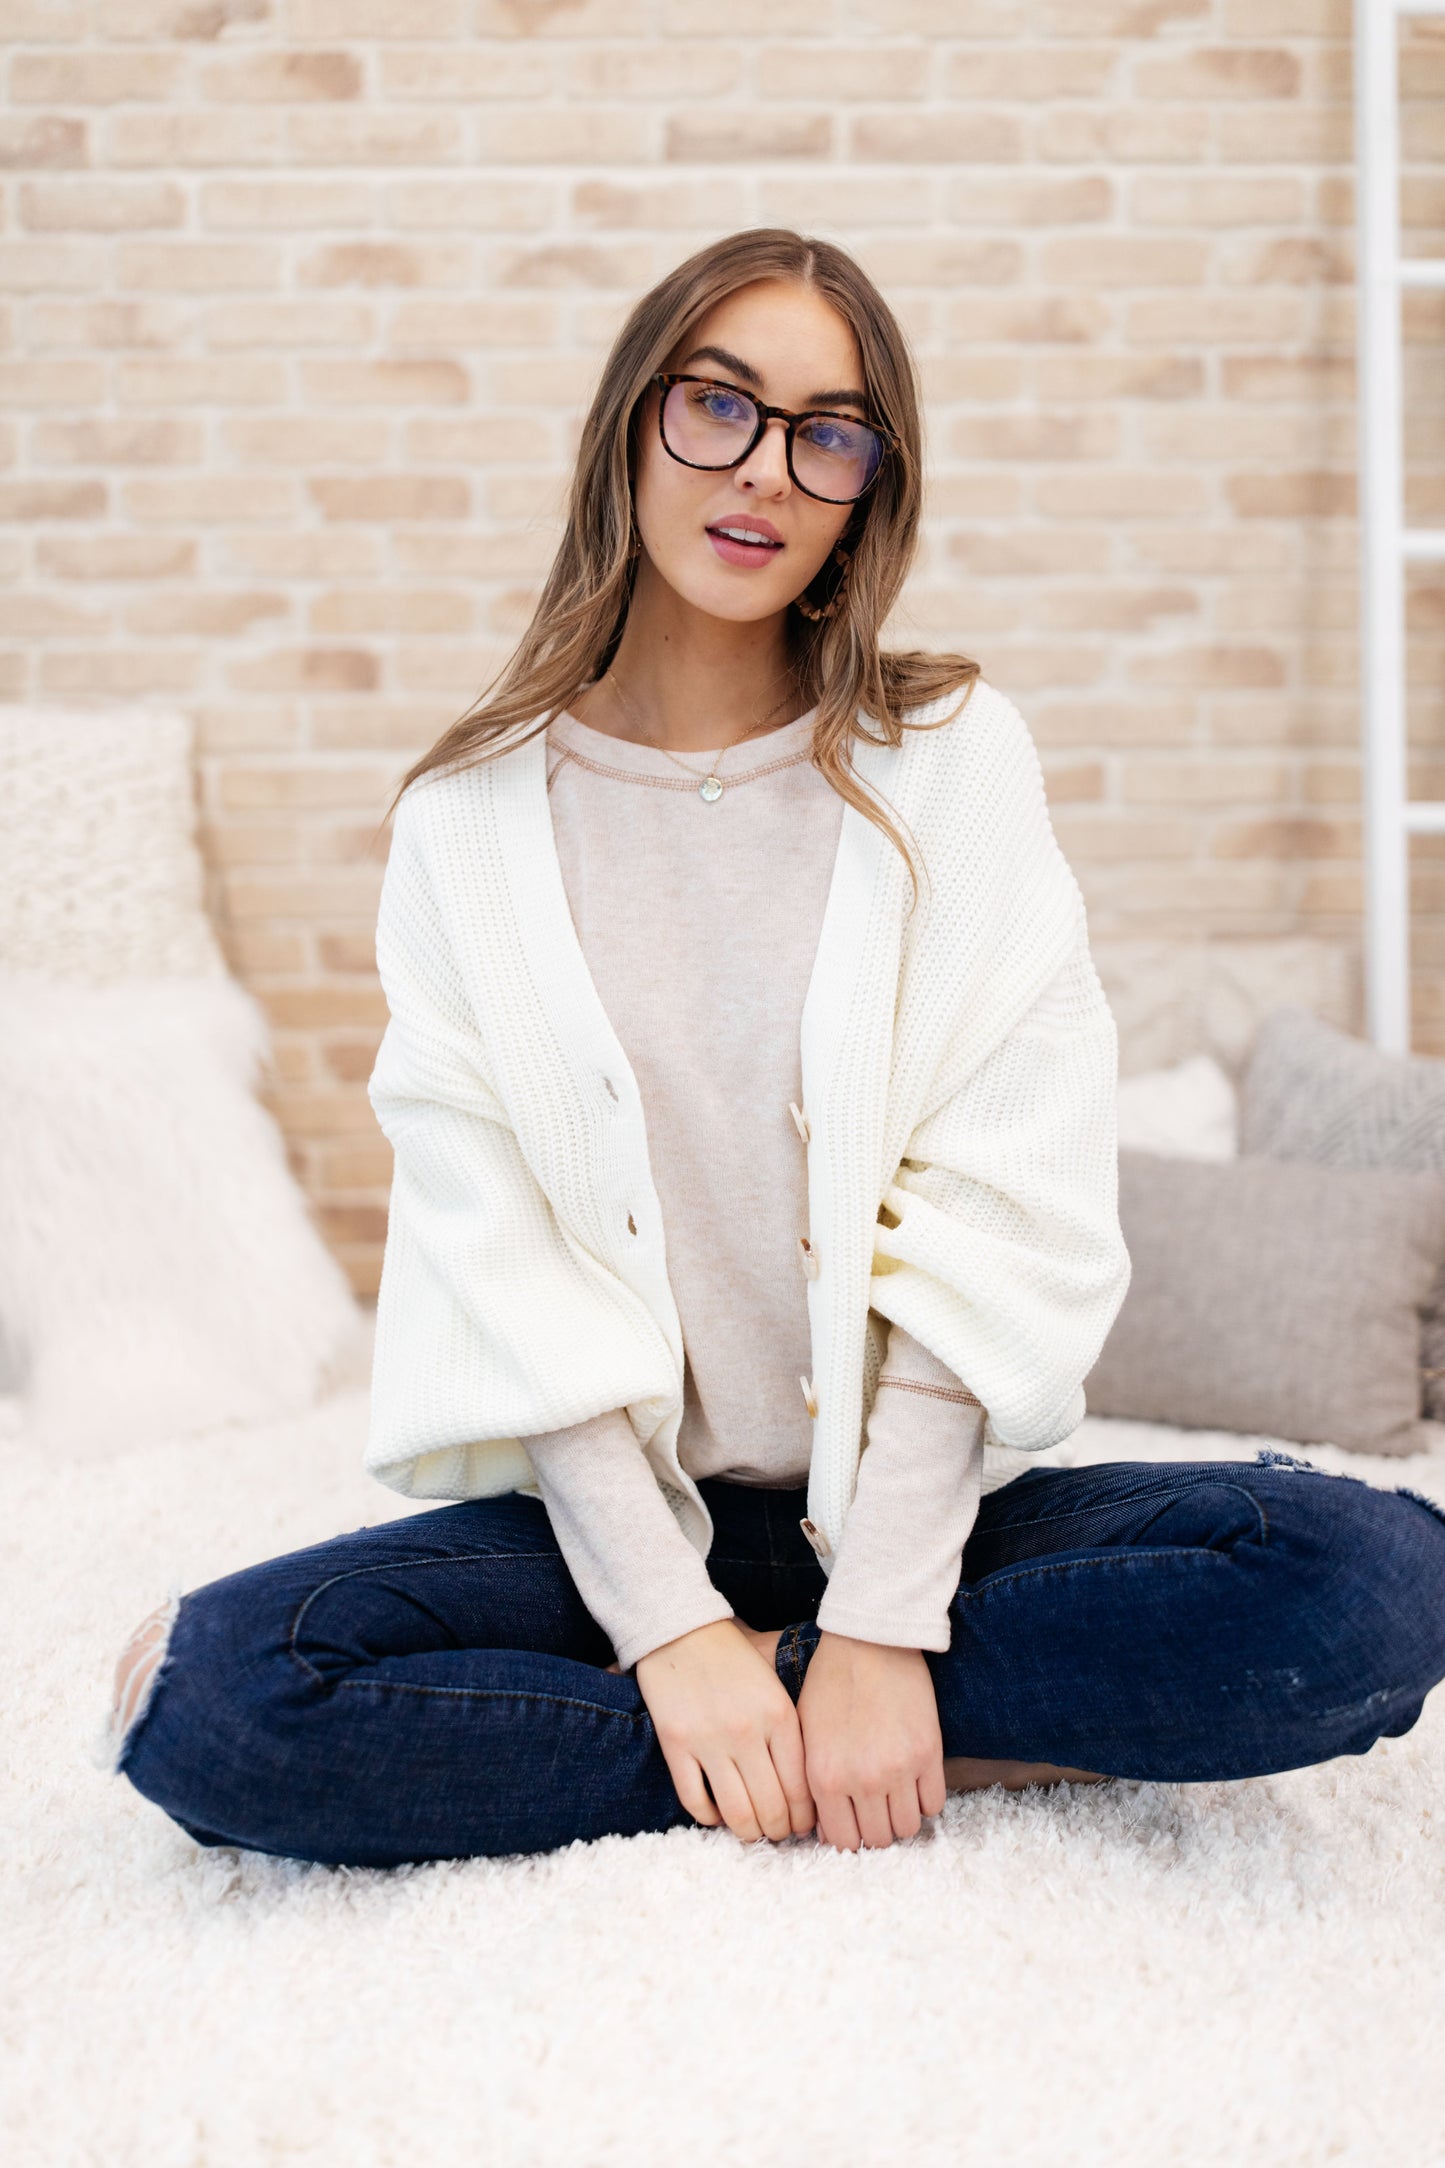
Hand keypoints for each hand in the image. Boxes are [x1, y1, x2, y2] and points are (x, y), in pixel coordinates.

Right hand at [635, 1618, 815, 1844]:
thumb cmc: (734, 1659)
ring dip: (748, 1832)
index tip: (802, 1827)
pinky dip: (709, 1818)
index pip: (801, 1789)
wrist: (682, 1630)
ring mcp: (709, 1740)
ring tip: (751, 1831)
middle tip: (778, 1834)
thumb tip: (809, 1789)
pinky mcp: (676, 1744)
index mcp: (780, 1716)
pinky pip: (695, 1801)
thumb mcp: (775, 1687)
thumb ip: (791, 1731)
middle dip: (778, 1832)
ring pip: (736, 1813)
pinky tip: (716, 1815)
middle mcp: (748, 1731)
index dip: (804, 1819)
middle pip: (772, 1808)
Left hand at [796, 1632, 945, 1849]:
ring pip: (907, 1828)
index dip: (850, 1837)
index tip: (855, 1823)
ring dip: (902, 1816)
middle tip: (876, 1810)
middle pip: (878, 1840)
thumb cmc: (830, 1681)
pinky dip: (925, 1800)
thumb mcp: (805, 1734)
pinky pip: (933, 1804)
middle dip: (876, 1829)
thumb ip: (813, 1783)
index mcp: (824, 1777)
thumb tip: (825, 1828)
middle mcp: (861, 1781)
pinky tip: (915, 1781)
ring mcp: (898, 1769)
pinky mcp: (928, 1753)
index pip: (843, 1841)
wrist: (869, 1640)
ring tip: (896, 1795)